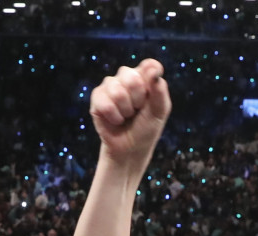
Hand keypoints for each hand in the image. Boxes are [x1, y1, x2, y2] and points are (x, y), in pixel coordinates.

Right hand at [89, 59, 170, 173]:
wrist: (130, 148)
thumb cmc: (146, 128)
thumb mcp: (159, 112)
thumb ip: (160, 92)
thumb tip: (155, 72)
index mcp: (145, 77)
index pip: (149, 65)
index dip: (151, 77)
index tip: (152, 94)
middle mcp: (126, 76)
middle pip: (132, 77)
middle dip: (138, 100)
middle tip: (138, 110)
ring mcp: (110, 85)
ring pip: (117, 91)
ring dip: (125, 110)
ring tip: (127, 116)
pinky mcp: (97, 96)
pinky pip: (105, 102)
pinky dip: (114, 116)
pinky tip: (116, 119)